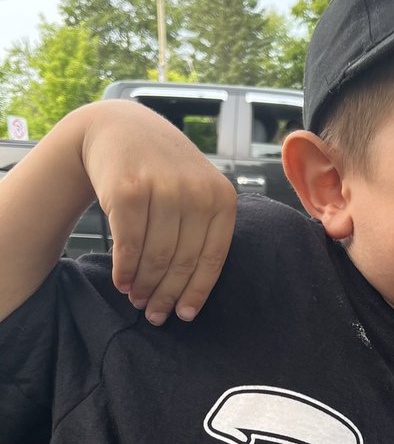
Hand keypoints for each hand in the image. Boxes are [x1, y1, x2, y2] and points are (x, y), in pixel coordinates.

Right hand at [82, 101, 236, 324]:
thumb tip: (191, 295)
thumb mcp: (198, 191)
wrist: (120, 128)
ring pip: (156, 257)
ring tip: (137, 300)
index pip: (213, 258)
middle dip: (166, 295)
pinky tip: (122, 282)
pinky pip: (128, 245)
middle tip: (154, 315)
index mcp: (222, 198)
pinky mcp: (128, 190)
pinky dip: (124, 270)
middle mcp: (197, 192)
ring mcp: (163, 189)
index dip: (197, 292)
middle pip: (183, 262)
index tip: (184, 315)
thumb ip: (203, 231)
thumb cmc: (163, 171)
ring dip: (144, 286)